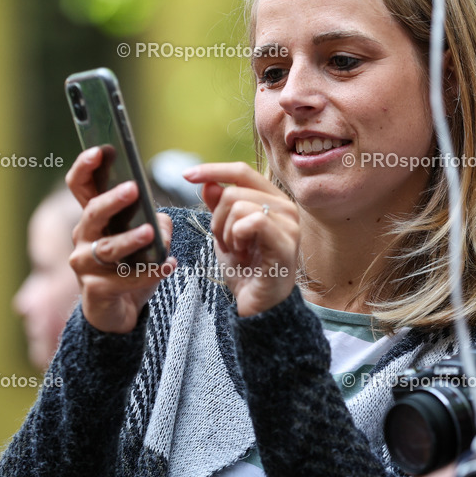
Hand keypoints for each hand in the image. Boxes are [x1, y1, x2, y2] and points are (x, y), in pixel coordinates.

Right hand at [67, 147, 176, 333]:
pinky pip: (122, 279)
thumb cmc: (131, 266)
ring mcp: (85, 266)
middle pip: (92, 213)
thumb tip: (160, 221)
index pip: (81, 186)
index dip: (86, 166)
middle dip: (112, 200)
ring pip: (106, 248)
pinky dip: (149, 272)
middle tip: (133, 189)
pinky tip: (169, 265)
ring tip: (151, 232)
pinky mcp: (96, 291)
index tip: (100, 150)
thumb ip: (156, 222)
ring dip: (130, 239)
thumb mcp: (147, 238)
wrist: (121, 312)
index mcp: (94, 219)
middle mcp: (83, 238)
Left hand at [183, 162, 299, 316]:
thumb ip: (219, 207)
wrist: (257, 307)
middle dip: (217, 219)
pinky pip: (252, 221)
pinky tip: (242, 254)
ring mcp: (289, 224)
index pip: (242, 171)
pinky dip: (237, 238)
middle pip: (233, 191)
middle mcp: (285, 207)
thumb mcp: (225, 234)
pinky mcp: (286, 242)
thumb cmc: (246, 272)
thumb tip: (209, 183)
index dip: (213, 169)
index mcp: (272, 200)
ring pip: (239, 206)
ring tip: (236, 251)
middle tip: (226, 244)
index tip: (186, 175)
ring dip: (226, 232)